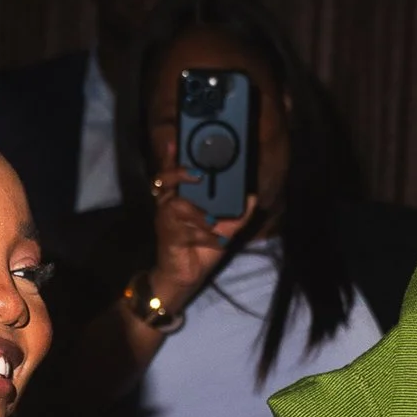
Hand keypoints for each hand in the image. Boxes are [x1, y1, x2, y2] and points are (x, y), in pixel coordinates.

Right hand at [140, 169, 251, 318]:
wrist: (186, 274)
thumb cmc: (202, 245)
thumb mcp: (225, 227)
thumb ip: (237, 212)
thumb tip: (253, 195)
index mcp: (179, 196)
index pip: (171, 171)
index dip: (171, 156)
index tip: (177, 141)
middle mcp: (168, 204)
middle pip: (163, 180)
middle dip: (178, 173)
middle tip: (197, 173)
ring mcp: (166, 220)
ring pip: (177, 206)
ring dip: (198, 215)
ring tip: (213, 222)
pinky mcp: (169, 236)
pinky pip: (186, 231)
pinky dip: (205, 236)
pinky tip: (216, 241)